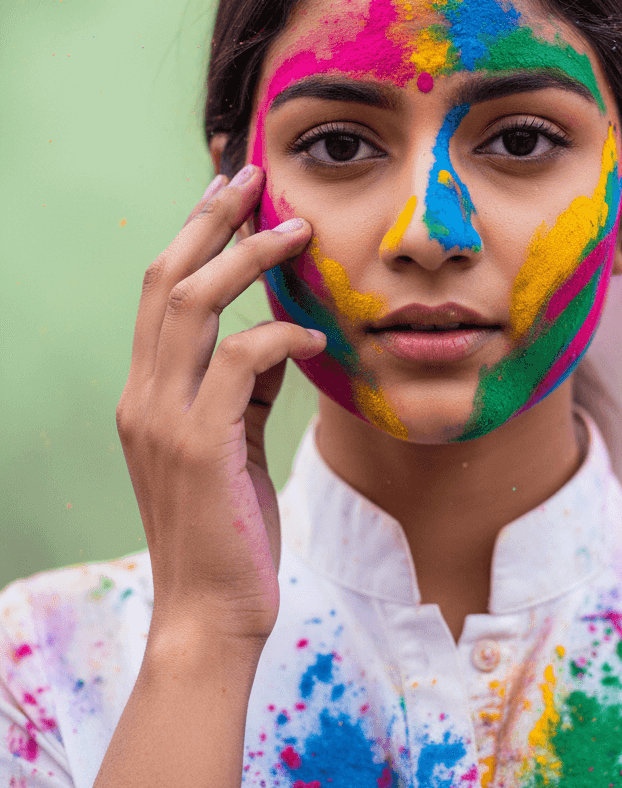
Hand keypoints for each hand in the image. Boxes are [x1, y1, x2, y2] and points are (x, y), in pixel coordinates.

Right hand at [116, 164, 324, 650]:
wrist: (210, 613)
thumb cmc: (228, 530)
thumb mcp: (231, 446)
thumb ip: (241, 390)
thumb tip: (274, 335)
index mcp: (147, 393)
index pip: (160, 293)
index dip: (191, 235)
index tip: (226, 190)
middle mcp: (143, 396)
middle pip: (165, 280)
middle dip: (208, 220)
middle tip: (250, 175)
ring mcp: (164, 418)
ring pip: (193, 305)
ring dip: (246, 258)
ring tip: (295, 230)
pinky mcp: (199, 443)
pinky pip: (239, 361)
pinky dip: (277, 335)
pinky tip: (312, 334)